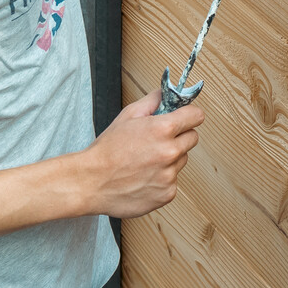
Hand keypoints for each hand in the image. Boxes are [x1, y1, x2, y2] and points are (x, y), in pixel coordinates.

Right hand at [71, 90, 202, 218]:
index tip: (184, 118)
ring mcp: (169, 175)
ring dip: (170, 159)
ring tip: (145, 161)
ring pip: (181, 160)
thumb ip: (152, 101)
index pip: (196, 116)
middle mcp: (170, 152)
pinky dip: (162, 179)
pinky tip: (143, 178)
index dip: (189, 115)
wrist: (91, 182)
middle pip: (192, 138)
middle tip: (159, 140)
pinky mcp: (167, 193)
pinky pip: (173, 181)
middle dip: (179, 136)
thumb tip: (167, 93)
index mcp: (163, 129)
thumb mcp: (127, 116)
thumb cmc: (107, 150)